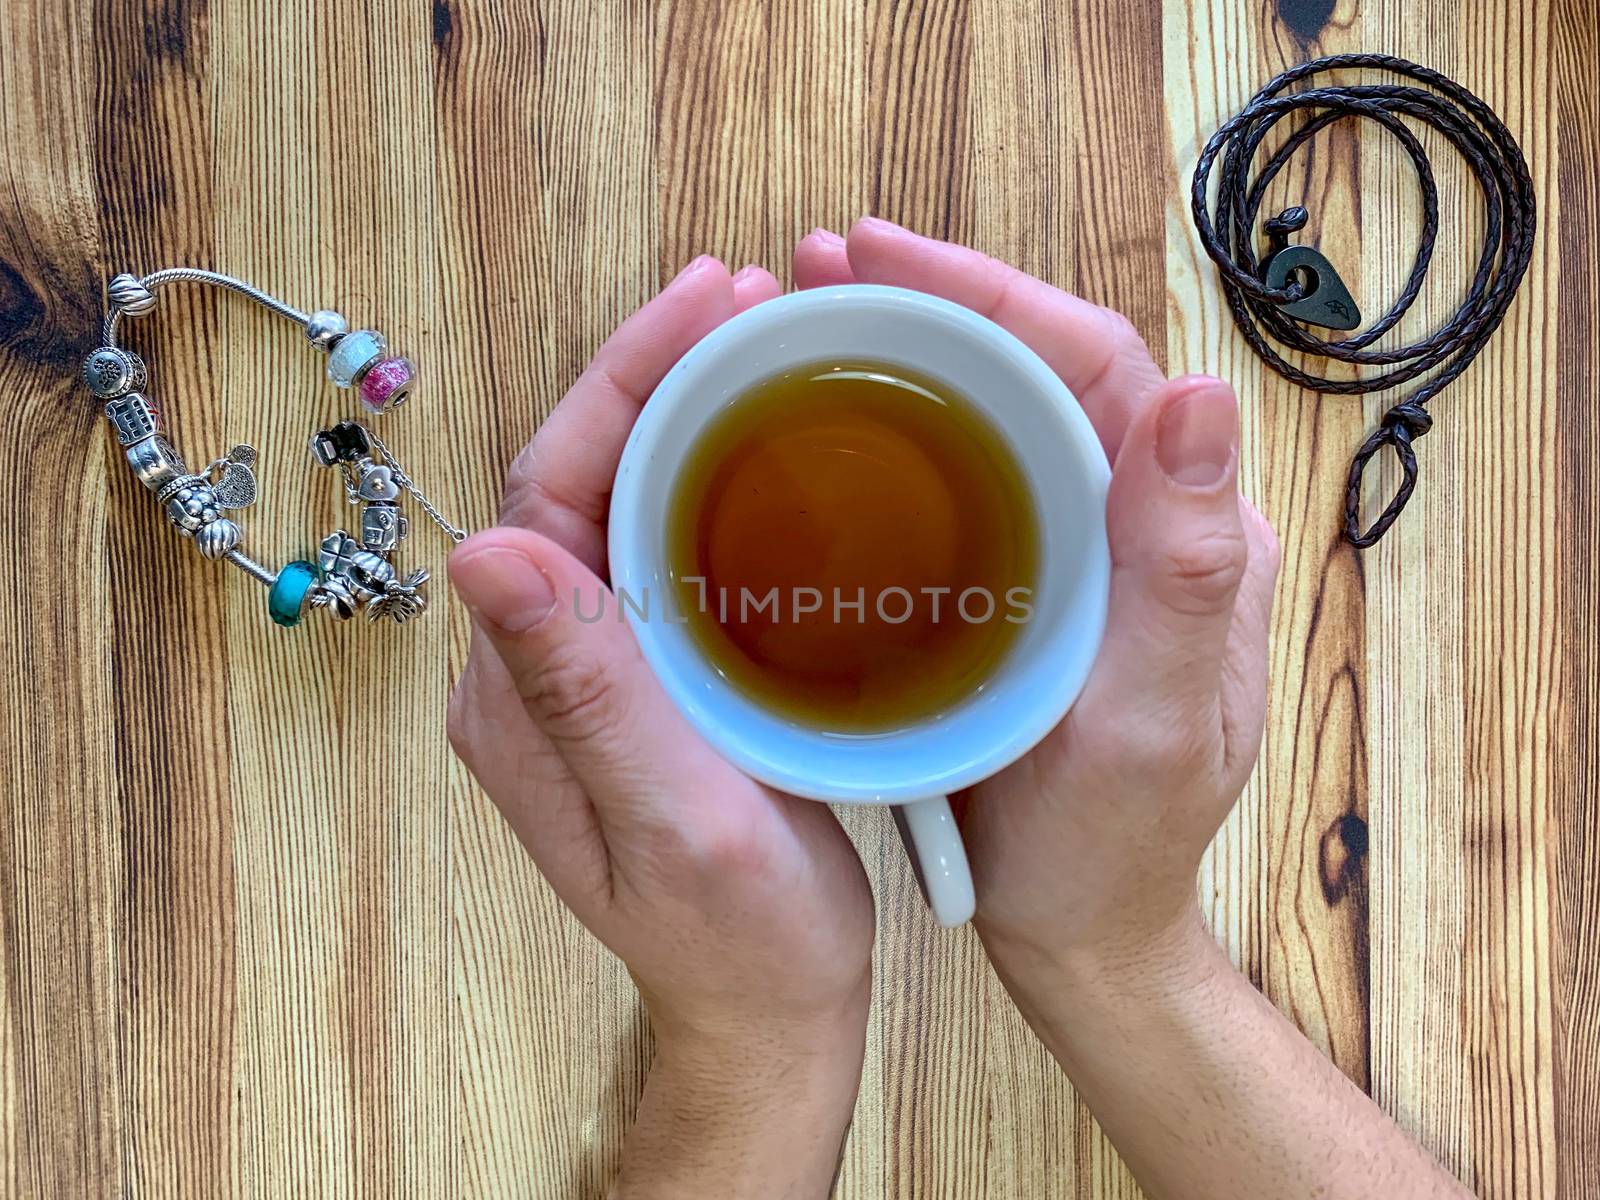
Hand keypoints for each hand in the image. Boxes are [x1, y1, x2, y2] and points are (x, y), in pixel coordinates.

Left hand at [447, 256, 873, 1196]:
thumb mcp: (677, 820)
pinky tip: (770, 443)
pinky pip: (663, 550)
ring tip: (759, 341)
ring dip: (682, 413)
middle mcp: (537, 670)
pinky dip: (713, 476)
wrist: (768, 1010)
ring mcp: (590, 673)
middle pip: (579, 481)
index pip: (546, 495)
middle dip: (652, 376)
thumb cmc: (736, 937)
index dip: (618, 387)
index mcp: (521, 696)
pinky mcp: (644, 680)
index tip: (701, 304)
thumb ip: (588, 693)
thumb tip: (488, 550)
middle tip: (742, 297)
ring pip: (622, 505)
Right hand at [794, 222, 1477, 1199]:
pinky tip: (827, 418)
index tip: (879, 256)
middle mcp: (1142, 516)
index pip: (1097, 363)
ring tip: (803, 314)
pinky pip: (968, 475)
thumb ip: (1183, 571)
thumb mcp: (1150, 722)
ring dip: (908, 349)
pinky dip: (899, 428)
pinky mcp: (1028, 581)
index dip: (993, 293)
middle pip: (1040, 366)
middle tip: (813, 267)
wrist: (1083, 929)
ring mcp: (1082, 546)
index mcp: (1189, 529)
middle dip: (933, 299)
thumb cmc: (1115, 845)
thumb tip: (1198, 394)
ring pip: (998, 410)